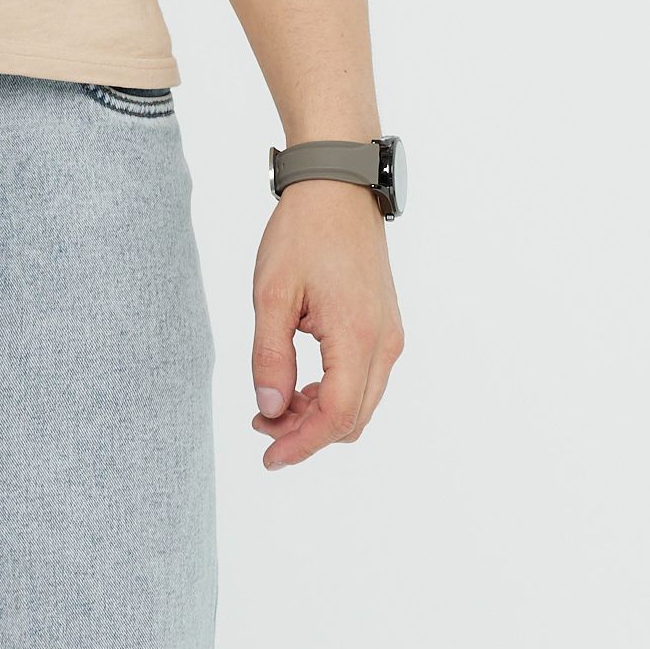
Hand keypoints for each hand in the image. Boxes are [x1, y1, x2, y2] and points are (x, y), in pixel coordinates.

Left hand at [251, 182, 402, 470]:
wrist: (338, 190)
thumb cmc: (303, 234)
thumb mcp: (271, 295)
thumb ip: (269, 357)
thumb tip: (271, 409)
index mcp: (358, 336)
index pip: (337, 417)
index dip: (302, 445)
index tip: (268, 459)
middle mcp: (384, 343)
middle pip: (352, 419)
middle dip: (306, 434)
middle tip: (260, 424)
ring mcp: (389, 336)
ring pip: (359, 404)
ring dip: (318, 416)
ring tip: (273, 404)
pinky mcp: (385, 328)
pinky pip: (363, 381)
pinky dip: (332, 395)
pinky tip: (298, 386)